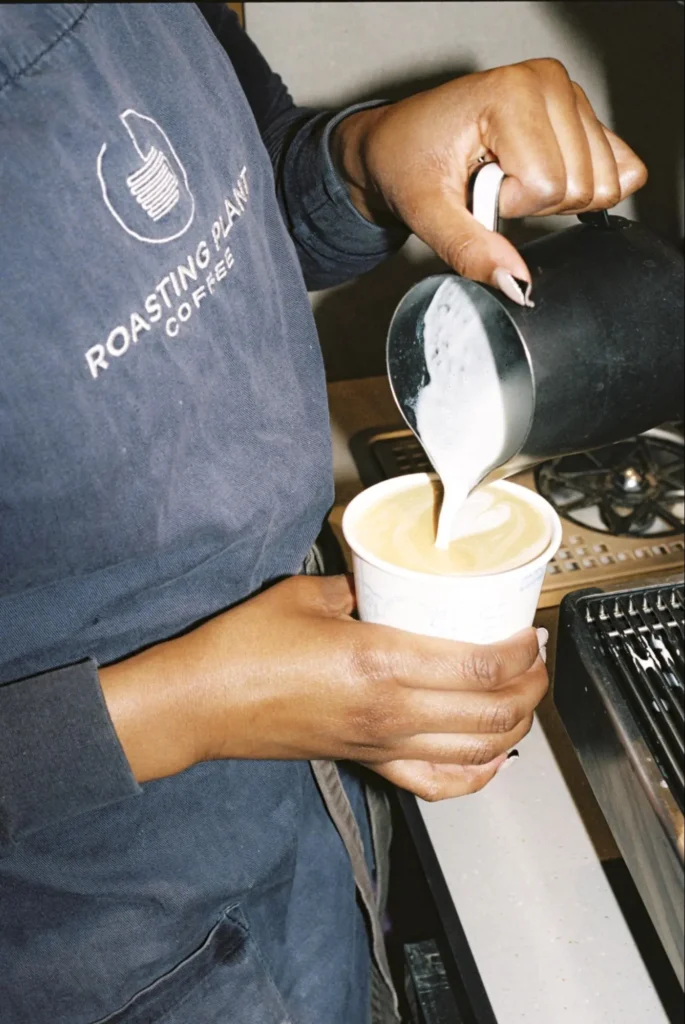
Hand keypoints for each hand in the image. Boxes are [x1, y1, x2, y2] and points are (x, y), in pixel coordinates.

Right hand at [100, 575, 547, 800]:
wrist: (202, 705)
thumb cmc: (242, 649)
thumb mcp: (306, 594)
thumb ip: (358, 585)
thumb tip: (387, 580)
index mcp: (379, 662)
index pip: (481, 665)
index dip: (522, 652)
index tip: (532, 632)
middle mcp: (390, 711)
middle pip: (493, 712)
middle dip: (531, 688)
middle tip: (537, 659)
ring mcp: (381, 743)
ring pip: (477, 752)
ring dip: (514, 727)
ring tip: (523, 698)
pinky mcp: (367, 762)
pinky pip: (436, 783)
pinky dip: (475, 776)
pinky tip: (489, 759)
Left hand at [332, 58, 646, 301]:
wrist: (398, 144)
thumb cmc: (407, 162)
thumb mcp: (426, 213)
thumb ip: (469, 249)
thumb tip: (517, 285)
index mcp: (512, 93)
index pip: (546, 185)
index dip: (509, 204)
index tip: (476, 186)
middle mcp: (550, 83)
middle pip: (583, 185)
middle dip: (535, 203)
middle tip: (491, 182)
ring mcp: (572, 98)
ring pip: (605, 185)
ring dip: (554, 198)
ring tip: (509, 176)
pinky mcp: (585, 117)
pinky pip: (622, 172)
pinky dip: (582, 190)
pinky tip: (540, 176)